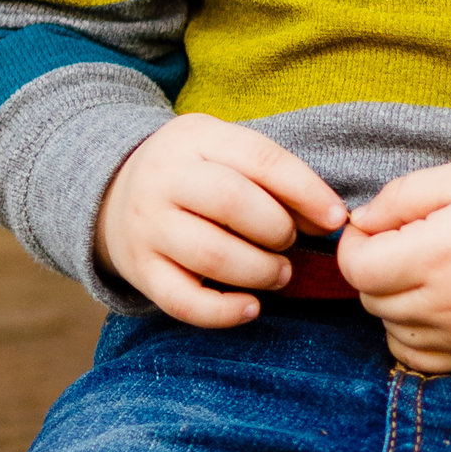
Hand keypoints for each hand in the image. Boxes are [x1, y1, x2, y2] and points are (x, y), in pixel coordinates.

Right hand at [94, 115, 348, 325]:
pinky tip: (251, 308)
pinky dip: (224, 312)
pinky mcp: (139, 271)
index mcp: (195, 139)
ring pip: (211, 255)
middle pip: (232, 203)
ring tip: (278, 273)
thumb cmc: (195, 175)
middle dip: (277, 230)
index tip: (336, 219)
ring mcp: (147, 227)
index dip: (306, 191)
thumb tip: (330, 219)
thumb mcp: (227, 153)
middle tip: (288, 243)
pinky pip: (182, 301)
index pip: (260, 158)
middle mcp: (164, 179)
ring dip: (260, 271)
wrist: (114, 194)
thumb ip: (275, 178)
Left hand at [338, 160, 450, 376]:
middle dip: (378, 269)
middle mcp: (447, 304)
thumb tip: (359, 223)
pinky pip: (419, 359)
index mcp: (437, 254)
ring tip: (429, 273)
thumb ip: (401, 197)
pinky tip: (436, 307)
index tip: (378, 229)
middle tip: (411, 243)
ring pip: (391, 330)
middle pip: (371, 299)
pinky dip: (414, 336)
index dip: (356, 244)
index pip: (357, 268)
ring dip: (394, 303)